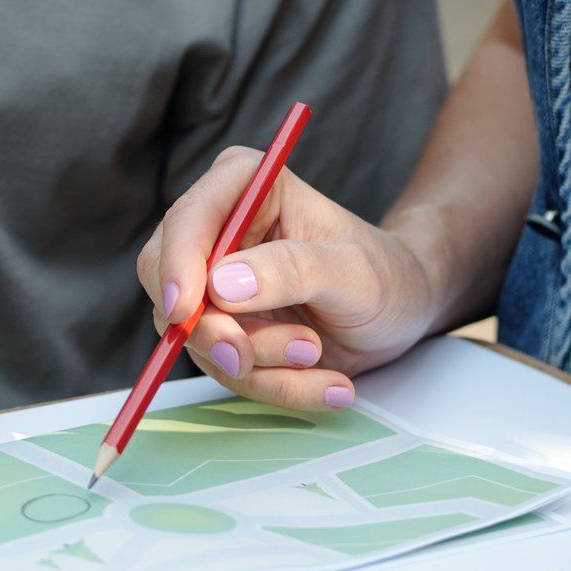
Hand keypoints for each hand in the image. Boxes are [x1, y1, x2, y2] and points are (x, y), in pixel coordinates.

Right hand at [136, 148, 441, 410]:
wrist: (401, 311)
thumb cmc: (383, 274)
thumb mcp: (352, 271)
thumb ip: (292, 271)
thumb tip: (222, 284)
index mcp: (244, 185)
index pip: (186, 221)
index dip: (177, 266)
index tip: (187, 310)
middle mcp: (218, 231)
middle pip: (168, 283)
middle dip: (212, 330)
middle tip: (257, 356)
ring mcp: (215, 286)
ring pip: (196, 337)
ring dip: (259, 363)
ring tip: (317, 357)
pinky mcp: (224, 330)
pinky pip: (226, 370)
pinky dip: (273, 385)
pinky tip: (324, 382)